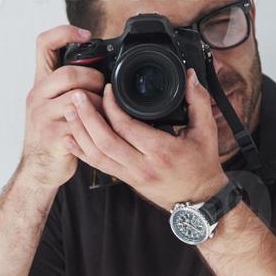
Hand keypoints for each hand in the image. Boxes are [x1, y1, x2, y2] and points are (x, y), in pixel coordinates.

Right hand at [19, 25, 105, 189]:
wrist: (39, 168)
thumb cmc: (53, 133)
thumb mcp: (53, 103)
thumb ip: (69, 84)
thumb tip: (101, 67)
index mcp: (39, 83)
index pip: (44, 44)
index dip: (64, 32)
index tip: (85, 34)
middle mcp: (36, 95)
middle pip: (69, 72)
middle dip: (94, 79)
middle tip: (102, 90)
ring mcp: (42, 116)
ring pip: (78, 97)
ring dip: (98, 104)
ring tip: (101, 113)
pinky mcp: (52, 136)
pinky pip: (81, 123)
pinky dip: (95, 125)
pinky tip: (97, 130)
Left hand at [63, 70, 229, 211]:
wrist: (199, 200)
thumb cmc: (202, 165)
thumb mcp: (206, 131)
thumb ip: (198, 100)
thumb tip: (190, 75)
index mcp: (162, 151)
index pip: (128, 128)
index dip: (112, 107)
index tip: (107, 89)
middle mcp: (142, 165)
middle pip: (106, 141)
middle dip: (87, 117)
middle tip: (77, 96)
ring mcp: (131, 175)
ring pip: (97, 155)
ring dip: (80, 133)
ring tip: (69, 111)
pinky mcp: (125, 180)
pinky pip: (97, 166)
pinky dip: (80, 152)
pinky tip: (68, 138)